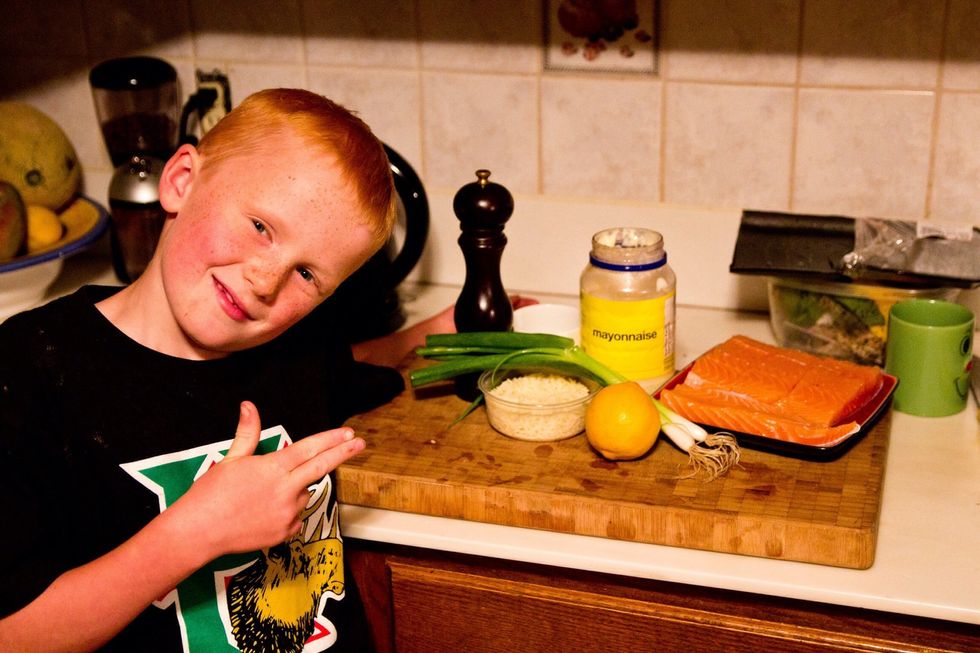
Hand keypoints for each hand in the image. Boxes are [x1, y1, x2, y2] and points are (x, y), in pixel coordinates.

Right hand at [169, 401, 364, 557]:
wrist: (197, 533)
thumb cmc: (210, 494)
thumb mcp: (230, 460)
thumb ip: (247, 433)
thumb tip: (248, 405)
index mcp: (273, 468)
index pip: (310, 449)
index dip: (331, 440)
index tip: (349, 433)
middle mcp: (286, 490)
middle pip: (321, 467)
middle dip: (343, 454)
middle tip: (359, 443)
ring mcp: (288, 514)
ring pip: (304, 493)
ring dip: (296, 488)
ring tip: (262, 494)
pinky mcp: (284, 533)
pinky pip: (296, 517)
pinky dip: (287, 511)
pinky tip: (263, 512)